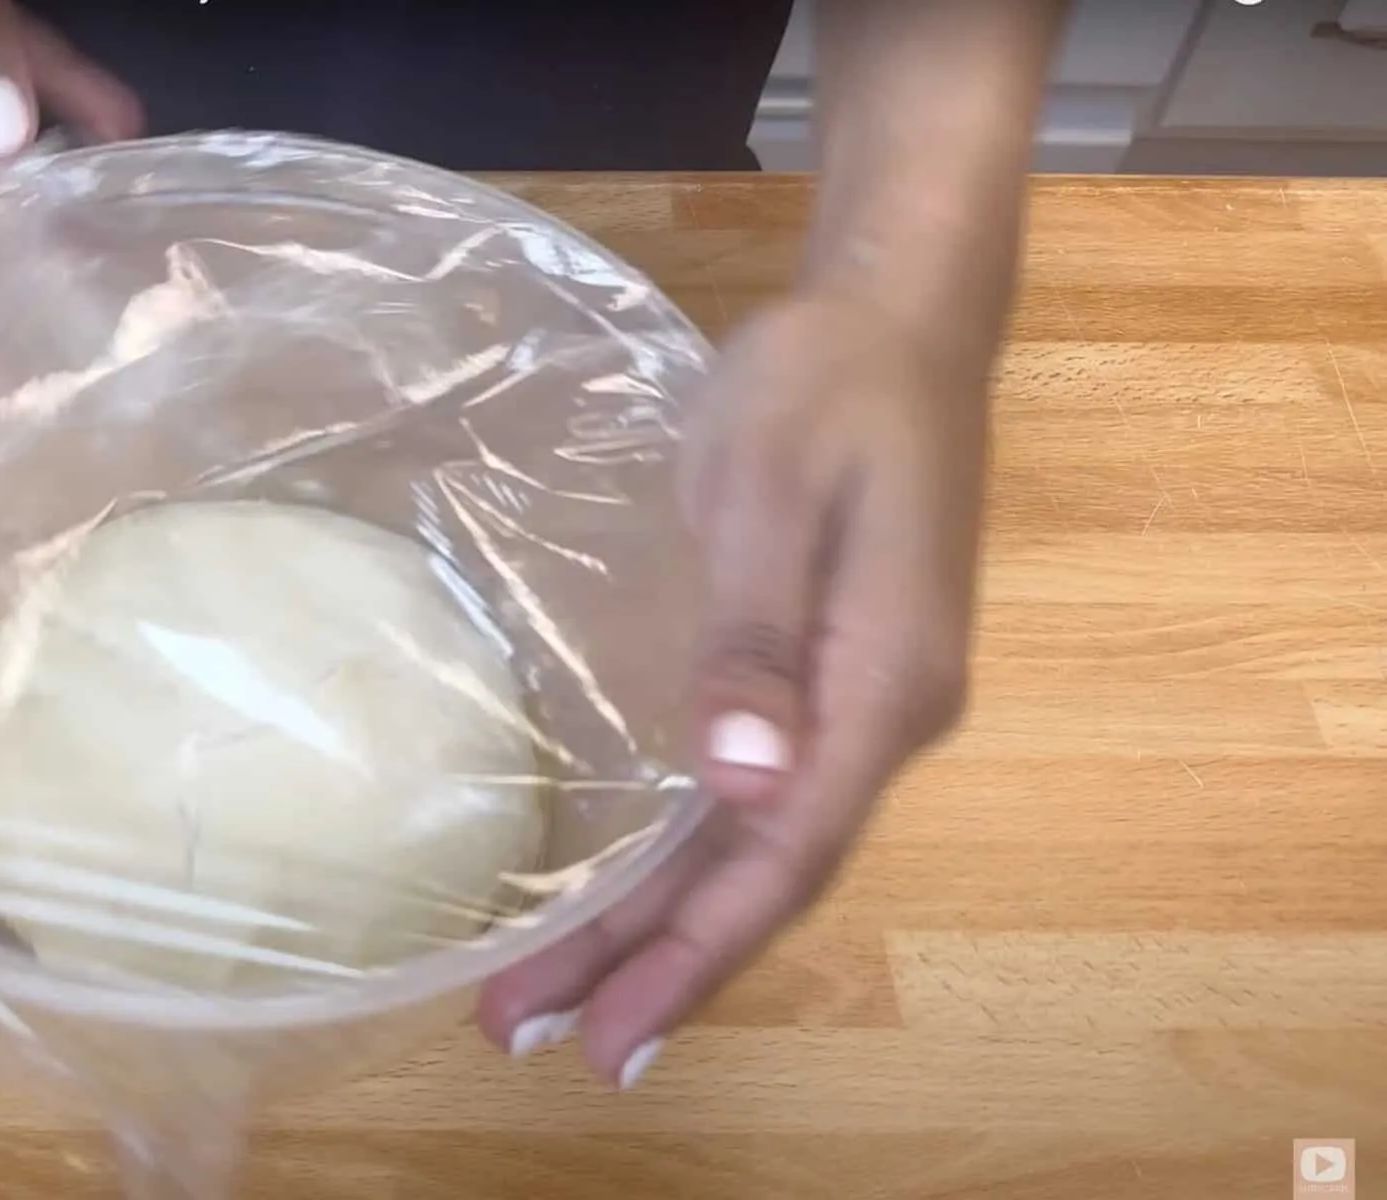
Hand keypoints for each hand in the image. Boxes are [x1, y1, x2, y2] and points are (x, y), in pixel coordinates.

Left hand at [476, 285, 987, 1087]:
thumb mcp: (770, 489)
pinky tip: (623, 900)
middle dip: (653, 964)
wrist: (895, 319)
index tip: (611, 1034)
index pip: (783, 855)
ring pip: (749, 845)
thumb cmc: (824, 384)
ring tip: (550, 999)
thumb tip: (740, 780)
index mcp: (879, 685)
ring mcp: (854, 704)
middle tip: (535, 1039)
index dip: (697, 952)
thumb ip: (752, 636)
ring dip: (657, 926)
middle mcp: (879, 719)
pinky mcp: (822, 680)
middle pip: (760, 874)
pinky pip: (748, 799)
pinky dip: (682, 860)